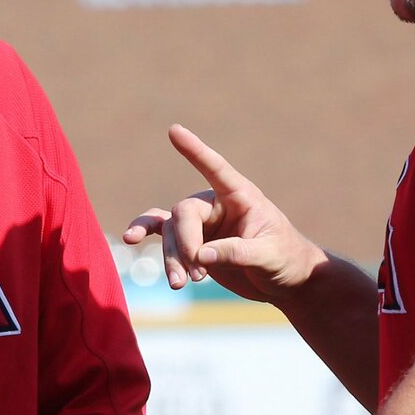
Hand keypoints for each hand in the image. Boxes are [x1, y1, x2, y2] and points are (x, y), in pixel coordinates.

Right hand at [123, 124, 324, 303]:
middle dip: (184, 244)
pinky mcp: (191, 242)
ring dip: (172, 258)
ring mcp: (202, 224)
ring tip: (180, 284)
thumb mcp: (268, 255)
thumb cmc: (285, 259)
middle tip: (197, 274)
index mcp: (240, 196)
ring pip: (171, 232)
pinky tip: (130, 239)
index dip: (195, 150)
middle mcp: (216, 205)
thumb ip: (236, 253)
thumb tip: (200, 257)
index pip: (215, 168)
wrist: (284, 280)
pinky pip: (162, 233)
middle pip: (184, 214)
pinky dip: (145, 233)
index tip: (174, 131)